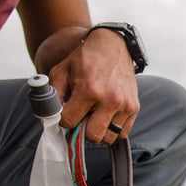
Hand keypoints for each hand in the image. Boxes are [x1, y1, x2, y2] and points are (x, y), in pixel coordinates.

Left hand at [47, 28, 138, 143]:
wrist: (112, 46)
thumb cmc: (86, 59)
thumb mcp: (61, 71)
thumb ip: (53, 94)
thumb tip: (50, 116)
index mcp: (89, 90)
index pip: (70, 122)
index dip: (64, 120)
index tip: (67, 113)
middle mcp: (109, 100)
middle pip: (92, 136)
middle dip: (83, 130)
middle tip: (82, 117)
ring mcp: (124, 106)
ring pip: (108, 138)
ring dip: (99, 131)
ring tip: (95, 117)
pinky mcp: (134, 108)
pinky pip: (122, 133)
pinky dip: (113, 129)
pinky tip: (106, 116)